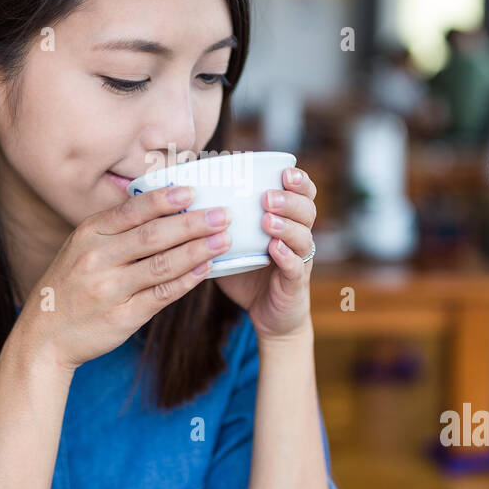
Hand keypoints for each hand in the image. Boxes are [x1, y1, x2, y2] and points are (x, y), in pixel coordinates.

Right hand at [18, 184, 232, 371]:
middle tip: (223, 214)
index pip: (132, 211)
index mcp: (88, 235)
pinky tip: (205, 268)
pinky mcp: (123, 316)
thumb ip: (115, 230)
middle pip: (152, 236)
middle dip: (192, 223)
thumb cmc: (70, 285)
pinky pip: (162, 294)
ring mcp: (110, 289)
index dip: (164, 199)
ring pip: (162, 265)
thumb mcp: (80, 248)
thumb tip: (165, 206)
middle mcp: (97, 259)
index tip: (193, 190)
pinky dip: (186, 280)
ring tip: (224, 239)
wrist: (44, 336)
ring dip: (197, 250)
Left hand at [214, 166, 315, 339]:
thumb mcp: (234, 242)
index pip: (303, 194)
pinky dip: (286, 256)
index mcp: (288, 222)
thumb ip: (218, 222)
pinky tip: (273, 248)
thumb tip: (181, 197)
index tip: (285, 171)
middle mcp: (298, 237)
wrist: (268, 316)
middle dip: (290, 200)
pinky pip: (295, 267)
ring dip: (286, 225)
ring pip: (304, 237)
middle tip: (268, 197)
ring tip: (267, 219)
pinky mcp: (295, 284)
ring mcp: (300, 261)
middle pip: (308, 210)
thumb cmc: (249, 273)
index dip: (299, 181)